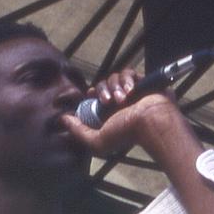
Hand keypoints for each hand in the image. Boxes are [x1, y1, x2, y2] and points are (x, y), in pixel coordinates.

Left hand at [59, 71, 188, 164]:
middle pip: (103, 84)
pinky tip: (131, 91)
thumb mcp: (96, 140)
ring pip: (114, 77)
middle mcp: (120, 101)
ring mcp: (131, 90)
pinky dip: (127, 79)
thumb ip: (78, 131)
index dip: (91, 93)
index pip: (95, 96)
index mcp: (110, 113)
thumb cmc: (127, 133)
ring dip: (115, 86)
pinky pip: (128, 72)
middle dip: (102, 90)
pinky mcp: (141, 81)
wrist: (151, 122)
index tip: (90, 95)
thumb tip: (62, 119)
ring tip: (122, 99)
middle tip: (108, 102)